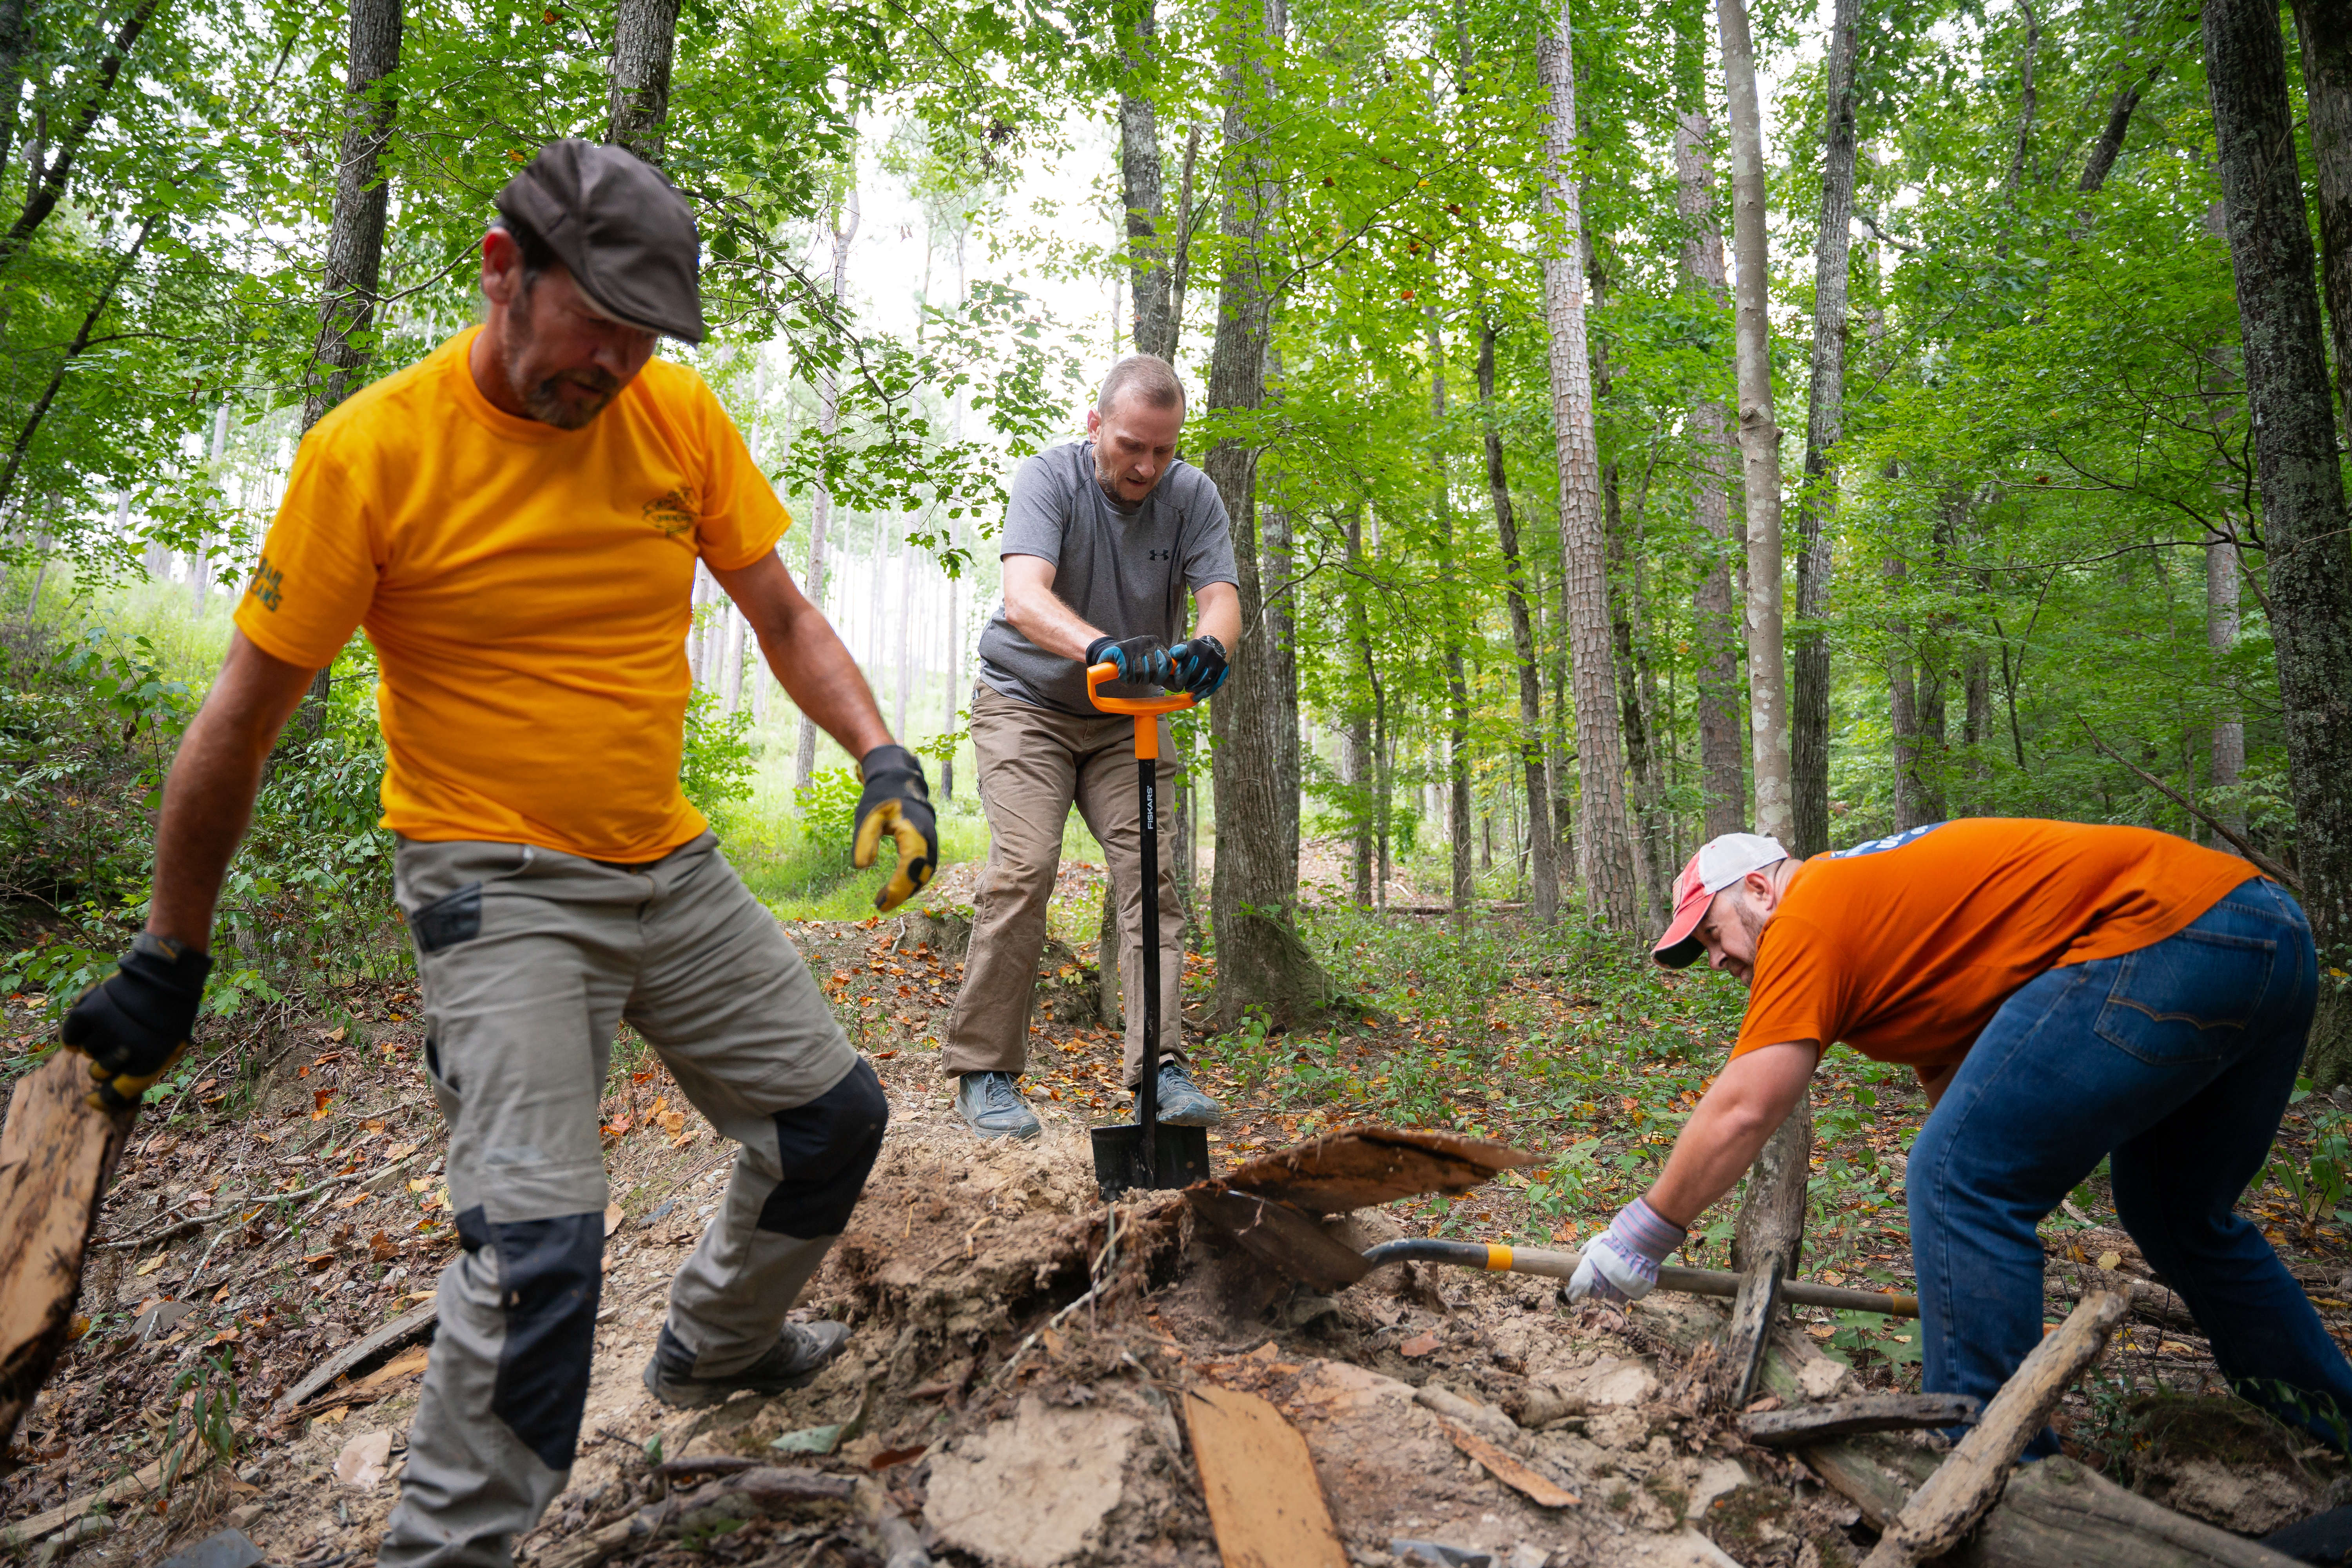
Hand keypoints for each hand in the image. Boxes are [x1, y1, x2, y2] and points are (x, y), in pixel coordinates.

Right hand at [62, 933, 211, 1110]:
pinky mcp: (87, 1013)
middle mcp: (125, 1051)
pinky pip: (70, 1036)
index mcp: (149, 1063)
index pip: (115, 1095)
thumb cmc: (170, 1013)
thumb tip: (112, 1090)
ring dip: (96, 1043)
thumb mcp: (170, 1046)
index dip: (102, 1100)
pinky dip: (74, 1035)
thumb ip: (145, 1068)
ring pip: (86, 1052)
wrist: (165, 975)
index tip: (92, 1100)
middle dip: (105, 1064)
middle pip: (98, 1073)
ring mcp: (105, 1032)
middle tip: (116, 1045)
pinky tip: (87, 1026)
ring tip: (114, 1024)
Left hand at [852, 745, 937, 912]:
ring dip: (908, 888)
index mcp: (914, 830)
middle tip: (881, 904)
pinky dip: (912, 879)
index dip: (898, 887)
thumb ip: (864, 841)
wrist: (899, 779)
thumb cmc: (880, 797)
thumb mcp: (867, 817)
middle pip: (922, 874)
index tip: (880, 903)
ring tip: (886, 898)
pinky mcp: (929, 843)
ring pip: (926, 872)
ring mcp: (932, 840)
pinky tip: (897, 885)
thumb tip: (861, 867)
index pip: (910, 865)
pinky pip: (925, 866)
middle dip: (903, 892)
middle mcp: (928, 837)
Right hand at [1085, 635, 1172, 687]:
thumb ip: (1161, 665)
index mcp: (1156, 642)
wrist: (1109, 650)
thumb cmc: (1133, 659)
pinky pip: (1125, 672)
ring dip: (1134, 681)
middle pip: (1152, 671)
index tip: (1155, 681)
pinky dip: (1124, 679)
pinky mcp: (1120, 650)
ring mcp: (1132, 644)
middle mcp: (1146, 641)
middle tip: (1140, 680)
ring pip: (1139, 673)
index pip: (1166, 663)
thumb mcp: (1149, 657)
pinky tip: (1122, 677)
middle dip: (1146, 680)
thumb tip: (1177, 685)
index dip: (1161, 676)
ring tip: (1131, 679)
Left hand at [1166, 634, 1228, 697]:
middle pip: (1196, 675)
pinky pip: (1215, 684)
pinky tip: (1197, 696)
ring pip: (1207, 681)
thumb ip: (1175, 653)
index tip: (1178, 684)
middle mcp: (1208, 651)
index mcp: (1195, 645)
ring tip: (1190, 690)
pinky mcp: (1224, 667)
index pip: (1186, 666)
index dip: (1180, 678)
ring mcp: (1217, 659)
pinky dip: (1205, 693)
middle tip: (1184, 687)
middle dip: (1188, 684)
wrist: (1207, 650)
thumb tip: (1174, 658)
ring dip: (1196, 689)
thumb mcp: (1179, 650)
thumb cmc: (1189, 653)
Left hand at [1563, 1196, 1685, 1304]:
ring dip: (1610, 1291)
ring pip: (1611, 1297)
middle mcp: (1603, 1284)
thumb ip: (1588, 1249)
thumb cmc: (1615, 1240)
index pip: (1577, 1288)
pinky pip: (1625, 1298)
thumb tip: (1581, 1254)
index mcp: (1590, 1272)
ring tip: (1614, 1280)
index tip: (1572, 1295)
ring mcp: (1618, 1290)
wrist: (1639, 1242)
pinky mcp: (1633, 1293)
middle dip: (1595, 1290)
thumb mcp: (1597, 1241)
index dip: (1573, 1293)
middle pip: (1595, 1295)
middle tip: (1599, 1281)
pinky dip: (1624, 1293)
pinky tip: (1625, 1283)